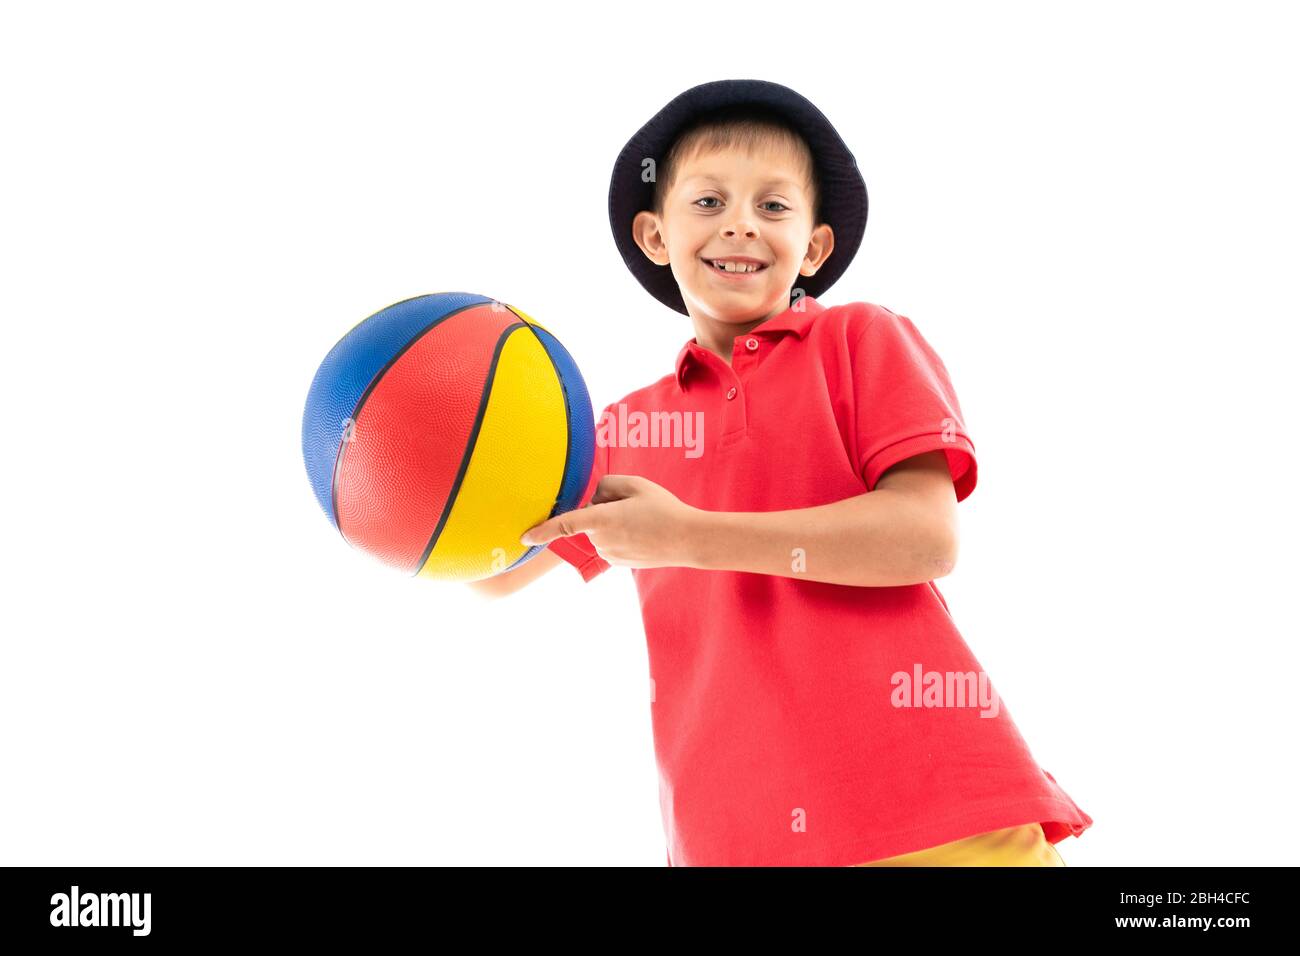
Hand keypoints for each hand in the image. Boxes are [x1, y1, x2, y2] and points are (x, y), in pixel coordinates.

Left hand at [519, 475, 703, 568]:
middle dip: (602, 508)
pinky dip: (620, 535)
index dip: (542, 532)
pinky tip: (642, 533)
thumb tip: (594, 499)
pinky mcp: (617, 562)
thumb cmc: (663, 509)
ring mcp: (609, 554)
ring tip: (642, 521)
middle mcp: (602, 540)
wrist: (687, 539)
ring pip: (599, 531)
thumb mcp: (636, 484)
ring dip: (612, 522)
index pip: (565, 525)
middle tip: (633, 506)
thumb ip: (606, 485)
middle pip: (589, 517)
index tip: (524, 538)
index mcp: (603, 520)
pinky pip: (609, 542)